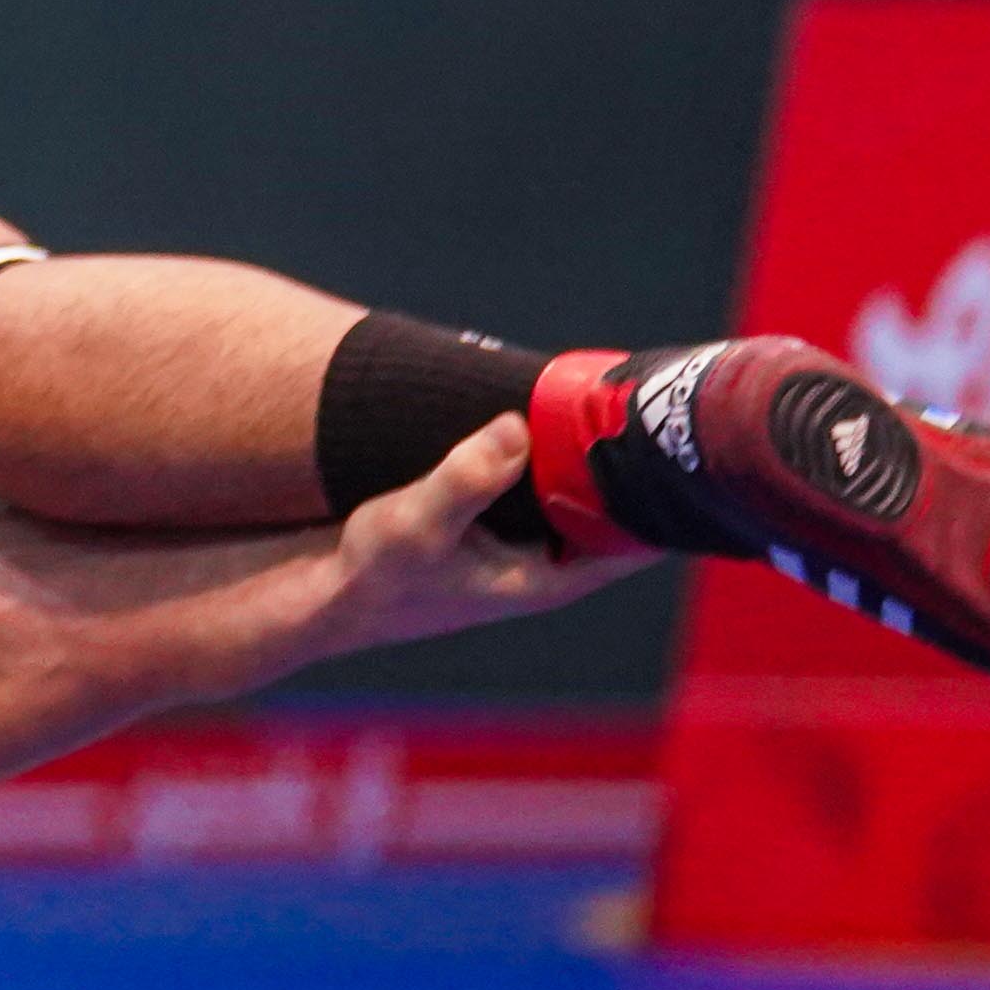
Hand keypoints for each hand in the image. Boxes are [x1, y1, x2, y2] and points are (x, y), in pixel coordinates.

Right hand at [316, 418, 644, 652]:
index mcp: (553, 577)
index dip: (658, 489)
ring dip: (584, 451)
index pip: (641, 537)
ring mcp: (525, 542)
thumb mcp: (419, 523)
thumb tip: (519, 426)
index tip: (660, 434)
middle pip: (618, 508)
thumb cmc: (377, 574)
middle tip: (630, 396)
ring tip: (593, 394)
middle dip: (624, 460)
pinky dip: (549, 452)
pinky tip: (541, 412)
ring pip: (581, 491)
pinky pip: (544, 482)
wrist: (330, 595)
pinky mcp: (498, 522)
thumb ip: (468, 477)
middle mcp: (549, 561)